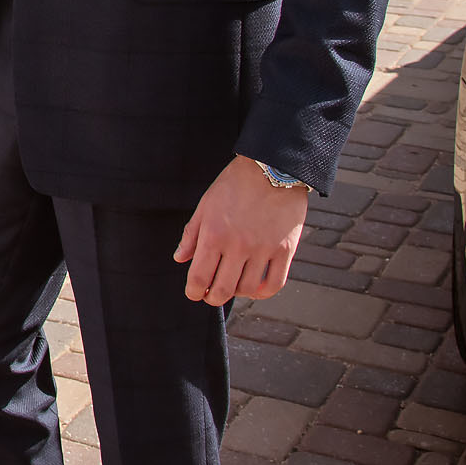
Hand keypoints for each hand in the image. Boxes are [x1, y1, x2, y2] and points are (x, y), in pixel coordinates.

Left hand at [174, 156, 310, 305]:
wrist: (272, 168)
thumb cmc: (235, 184)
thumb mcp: (206, 205)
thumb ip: (192, 235)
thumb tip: (180, 259)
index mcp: (214, 235)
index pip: (199, 277)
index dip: (194, 291)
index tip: (194, 293)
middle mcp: (238, 246)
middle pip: (222, 290)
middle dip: (212, 297)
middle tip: (211, 294)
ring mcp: (263, 249)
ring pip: (248, 290)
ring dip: (237, 292)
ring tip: (233, 284)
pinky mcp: (285, 250)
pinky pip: (275, 284)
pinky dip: (264, 293)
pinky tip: (256, 288)